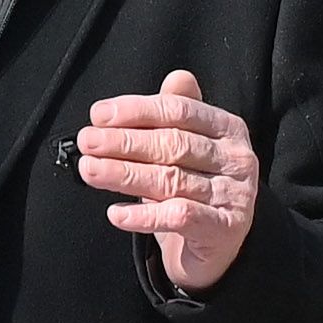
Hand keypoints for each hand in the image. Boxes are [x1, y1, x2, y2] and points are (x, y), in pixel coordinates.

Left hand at [82, 74, 261, 291]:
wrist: (219, 245)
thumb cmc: (196, 187)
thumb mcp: (189, 146)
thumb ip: (179, 112)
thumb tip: (176, 77)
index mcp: (227, 128)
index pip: (178, 111)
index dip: (137, 111)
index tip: (98, 115)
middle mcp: (236, 158)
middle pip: (173, 144)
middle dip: (123, 142)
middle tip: (86, 142)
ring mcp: (234, 194)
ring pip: (170, 180)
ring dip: (123, 175)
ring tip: (89, 170)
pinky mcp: (224, 228)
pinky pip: (178, 217)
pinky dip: (143, 215)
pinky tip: (115, 213)